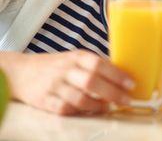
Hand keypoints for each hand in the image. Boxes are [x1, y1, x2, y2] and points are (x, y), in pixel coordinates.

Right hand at [11, 50, 133, 114]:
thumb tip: (123, 75)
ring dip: (98, 105)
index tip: (131, 84)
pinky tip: (90, 111)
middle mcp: (66, 70)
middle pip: (91, 81)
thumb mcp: (76, 58)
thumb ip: (96, 65)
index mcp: (77, 57)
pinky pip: (65, 109)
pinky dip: (80, 111)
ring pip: (79, 98)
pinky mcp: (45, 101)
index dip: (117, 75)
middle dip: (113, 92)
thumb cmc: (57, 65)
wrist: (22, 72)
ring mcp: (54, 86)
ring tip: (109, 107)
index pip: (99, 64)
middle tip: (126, 99)